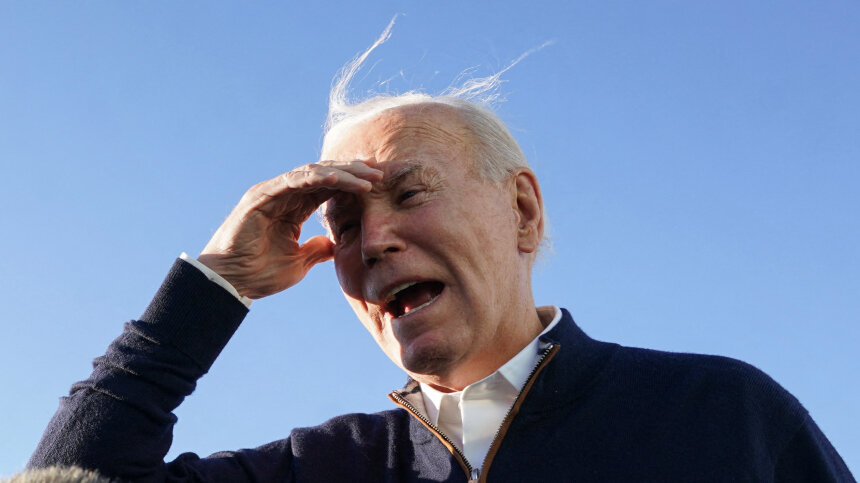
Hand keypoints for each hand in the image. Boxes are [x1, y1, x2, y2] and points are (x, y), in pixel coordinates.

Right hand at [198, 161, 381, 298]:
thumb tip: (334, 245)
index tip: (377, 181)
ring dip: (342, 173)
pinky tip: (338, 178)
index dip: (352, 182)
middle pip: (324, 175)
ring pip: (312, 174)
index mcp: (293, 209)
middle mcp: (283, 195)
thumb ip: (316, 251)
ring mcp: (272, 192)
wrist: (231, 283)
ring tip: (367, 176)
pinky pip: (293, 181)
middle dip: (352, 172)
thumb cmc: (259, 274)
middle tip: (378, 170)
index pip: (327, 188)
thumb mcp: (298, 263)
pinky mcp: (261, 196)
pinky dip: (316, 178)